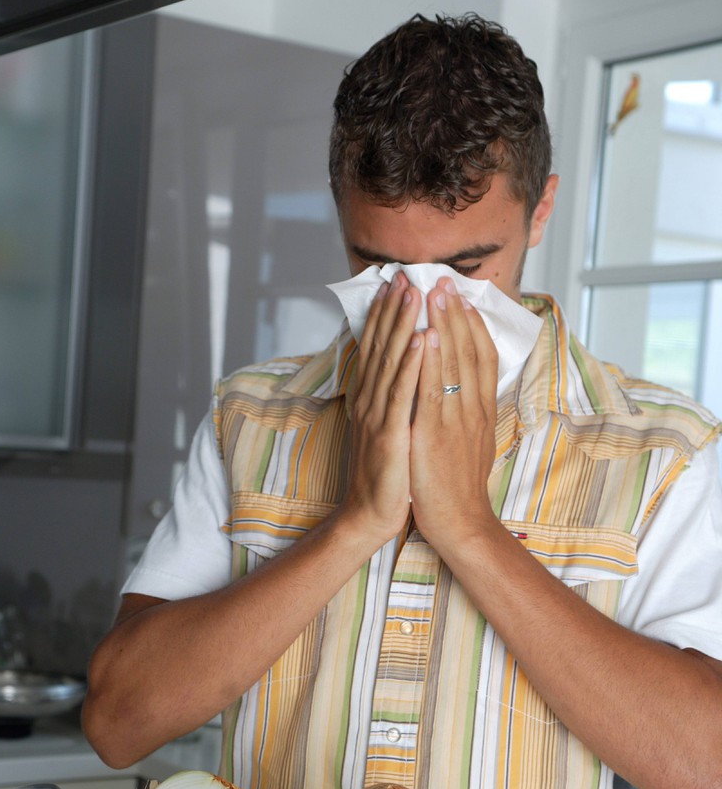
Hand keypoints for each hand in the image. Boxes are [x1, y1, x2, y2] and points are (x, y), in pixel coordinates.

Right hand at [341, 271, 424, 544]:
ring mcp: (378, 417)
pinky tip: (419, 340)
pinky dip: (410, 365)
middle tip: (405, 274)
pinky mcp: (389, 435)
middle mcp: (370, 401)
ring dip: (402, 324)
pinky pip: (401, 395)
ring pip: (391, 362)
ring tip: (414, 293)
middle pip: (382, 346)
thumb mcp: (388, 427)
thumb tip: (403, 370)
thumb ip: (392, 397)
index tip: (399, 283)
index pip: (379, 347)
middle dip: (394, 308)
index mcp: (372, 399)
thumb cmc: (387, 472)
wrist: (371, 514)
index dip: (388, 314)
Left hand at [409, 277, 498, 548]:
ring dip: (445, 324)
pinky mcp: (438, 434)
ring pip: (455, 364)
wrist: (460, 522)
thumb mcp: (470, 440)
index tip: (462, 295)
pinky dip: (433, 361)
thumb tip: (464, 387)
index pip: (482, 356)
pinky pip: (435, 391)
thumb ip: (468, 411)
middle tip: (445, 279)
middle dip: (457, 312)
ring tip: (435, 292)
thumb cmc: (458, 484)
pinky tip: (427, 336)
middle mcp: (473, 408)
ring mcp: (457, 420)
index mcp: (481, 409)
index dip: (473, 323)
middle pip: (470, 351)